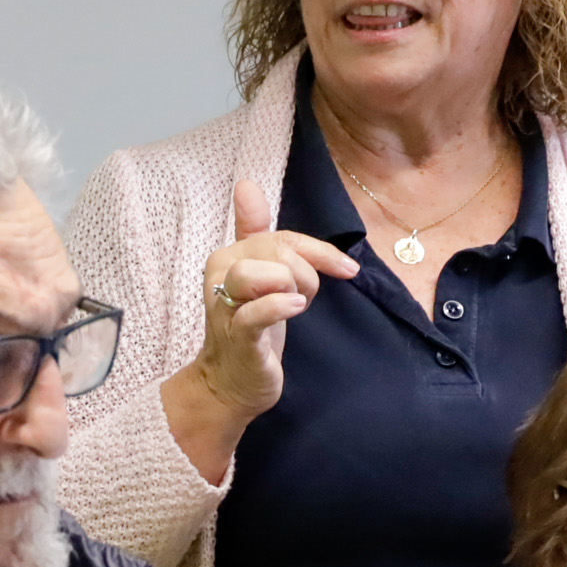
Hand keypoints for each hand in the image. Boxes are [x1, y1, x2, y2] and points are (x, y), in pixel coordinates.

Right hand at [192, 180, 359, 423]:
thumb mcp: (259, 275)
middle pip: (274, 250)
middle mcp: (221, 275)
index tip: (345, 269)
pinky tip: (295, 309)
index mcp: (229, 255)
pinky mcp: (238, 337)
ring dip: (291, 287)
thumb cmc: (251, 326)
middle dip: (305, 273)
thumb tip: (246, 183)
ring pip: (257, 273)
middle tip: (306, 298)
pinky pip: (256, 311)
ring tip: (296, 306)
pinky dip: (279, 307)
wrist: (232, 382)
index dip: (318, 250)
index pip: (282, 235)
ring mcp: (226, 306)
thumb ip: (254, 231)